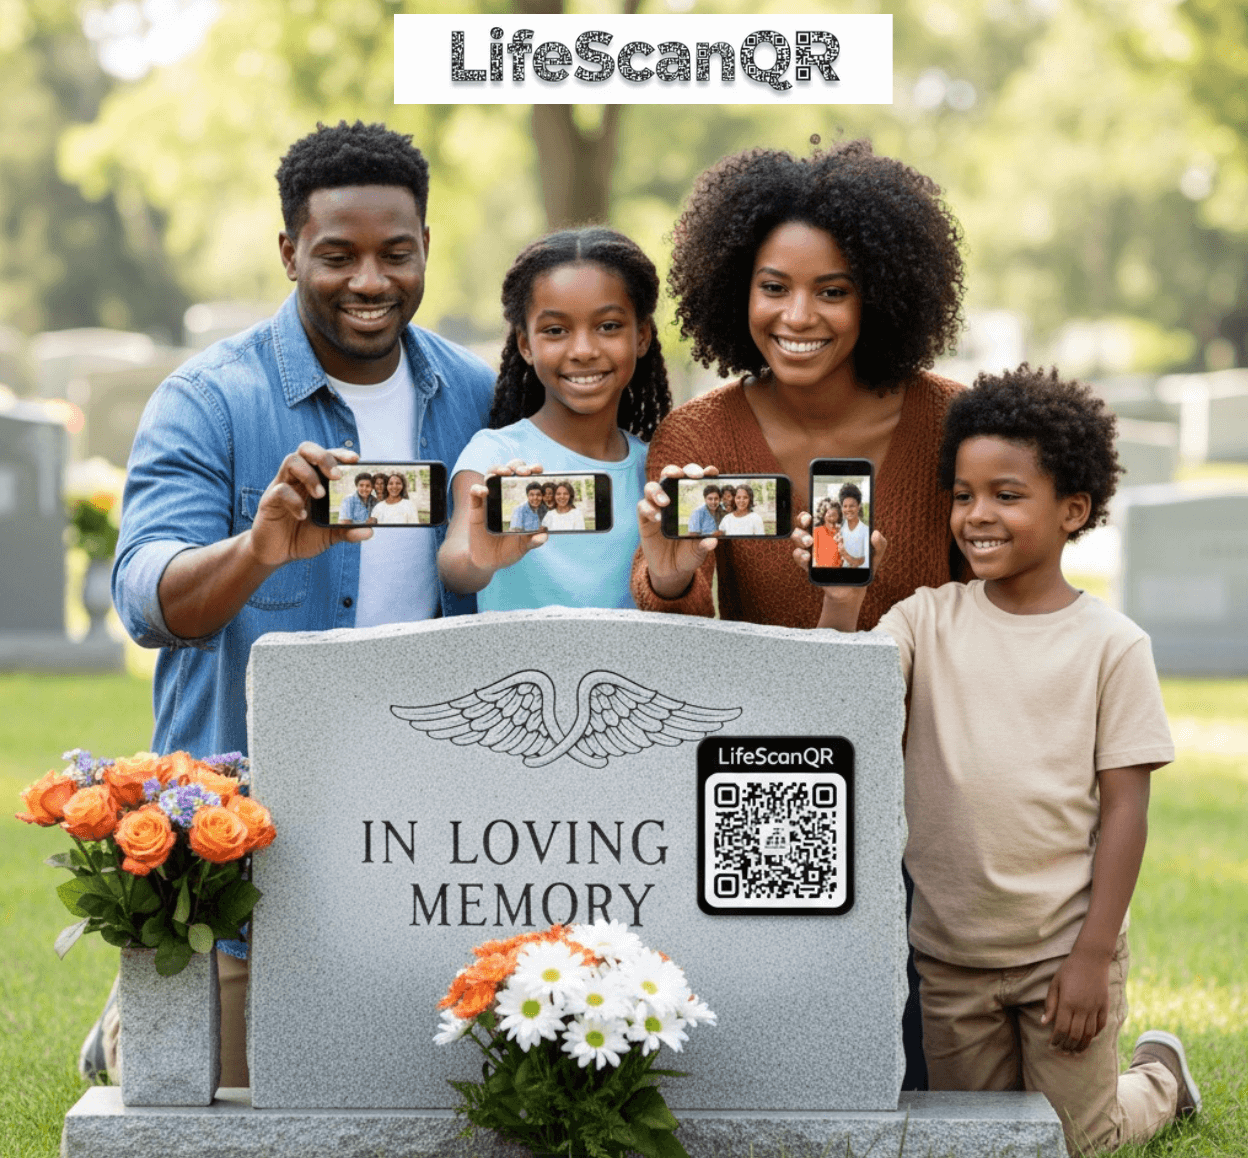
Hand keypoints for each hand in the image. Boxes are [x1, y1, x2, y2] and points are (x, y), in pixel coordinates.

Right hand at [247, 442, 370, 567]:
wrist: (277, 553)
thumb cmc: (304, 537)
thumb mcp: (330, 535)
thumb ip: (347, 530)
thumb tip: (369, 531)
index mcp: (315, 480)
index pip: (327, 456)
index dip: (340, 453)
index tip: (356, 459)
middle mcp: (298, 478)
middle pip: (307, 449)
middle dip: (324, 456)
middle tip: (337, 475)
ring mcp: (283, 486)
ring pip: (291, 461)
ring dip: (309, 475)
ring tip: (320, 495)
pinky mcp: (270, 500)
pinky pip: (280, 489)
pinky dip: (294, 501)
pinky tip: (303, 515)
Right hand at [465, 460, 547, 574]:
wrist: (487, 561)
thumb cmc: (509, 550)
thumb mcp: (524, 547)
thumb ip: (534, 541)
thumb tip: (544, 535)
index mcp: (522, 502)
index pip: (528, 480)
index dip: (534, 471)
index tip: (539, 470)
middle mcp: (506, 496)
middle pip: (511, 471)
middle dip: (518, 466)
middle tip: (524, 471)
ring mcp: (491, 499)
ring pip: (492, 475)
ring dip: (498, 469)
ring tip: (505, 473)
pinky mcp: (476, 507)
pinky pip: (474, 492)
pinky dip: (478, 488)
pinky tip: (484, 491)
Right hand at [637, 463, 719, 599]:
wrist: (672, 570)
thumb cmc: (688, 553)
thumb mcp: (699, 550)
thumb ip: (704, 545)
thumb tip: (712, 540)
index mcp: (690, 501)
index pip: (695, 481)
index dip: (704, 472)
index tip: (712, 472)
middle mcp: (673, 499)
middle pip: (672, 475)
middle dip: (678, 471)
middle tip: (687, 476)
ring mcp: (657, 507)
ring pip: (653, 486)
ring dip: (658, 490)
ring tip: (666, 502)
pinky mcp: (644, 518)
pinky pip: (642, 506)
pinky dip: (648, 509)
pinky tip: (657, 518)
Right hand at [792, 517, 887, 630]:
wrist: (853, 591)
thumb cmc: (862, 569)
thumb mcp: (873, 556)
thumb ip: (879, 544)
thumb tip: (876, 533)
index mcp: (835, 532)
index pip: (824, 515)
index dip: (820, 509)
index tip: (824, 508)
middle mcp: (821, 539)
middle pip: (805, 523)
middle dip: (803, 517)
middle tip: (809, 520)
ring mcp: (813, 552)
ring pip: (798, 537)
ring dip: (800, 536)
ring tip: (809, 541)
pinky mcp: (809, 566)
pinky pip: (799, 557)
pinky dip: (799, 555)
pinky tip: (807, 556)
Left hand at [1042, 947, 1109, 1052]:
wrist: (1091, 959)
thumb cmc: (1069, 970)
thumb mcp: (1054, 984)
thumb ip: (1050, 1004)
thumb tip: (1043, 1022)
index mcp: (1067, 1002)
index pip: (1061, 1028)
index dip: (1056, 1040)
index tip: (1052, 1045)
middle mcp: (1082, 1008)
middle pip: (1075, 1035)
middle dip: (1067, 1046)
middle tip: (1062, 1051)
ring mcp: (1095, 1008)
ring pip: (1089, 1034)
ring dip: (1082, 1045)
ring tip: (1075, 1051)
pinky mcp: (1104, 1006)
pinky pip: (1101, 1026)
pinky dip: (1095, 1035)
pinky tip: (1088, 1039)